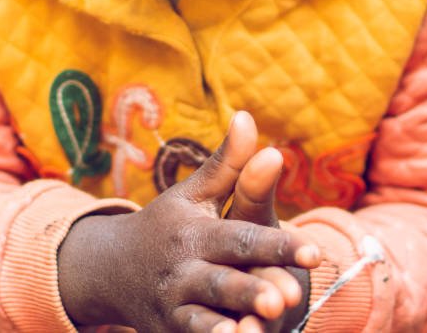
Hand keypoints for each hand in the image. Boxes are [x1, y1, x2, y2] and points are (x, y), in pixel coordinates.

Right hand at [58, 111, 320, 331]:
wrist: (111, 269)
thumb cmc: (168, 225)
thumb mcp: (194, 194)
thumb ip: (228, 164)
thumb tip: (248, 115)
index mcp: (194, 231)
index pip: (242, 236)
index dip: (278, 244)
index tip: (315, 251)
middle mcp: (183, 269)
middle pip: (223, 279)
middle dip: (254, 289)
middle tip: (290, 295)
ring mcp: (175, 306)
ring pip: (205, 319)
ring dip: (231, 327)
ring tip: (261, 329)